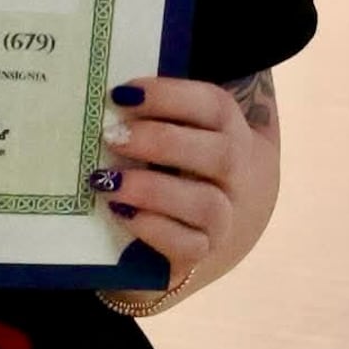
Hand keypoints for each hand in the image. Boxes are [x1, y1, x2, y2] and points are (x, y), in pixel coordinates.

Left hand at [89, 74, 280, 295]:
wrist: (195, 246)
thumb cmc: (181, 177)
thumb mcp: (186, 141)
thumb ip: (164, 115)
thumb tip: (114, 89)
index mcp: (237, 137)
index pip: (218, 106)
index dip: (171, 95)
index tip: (121, 94)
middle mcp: (241, 180)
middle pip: (221, 153)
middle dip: (162, 141)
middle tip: (111, 136)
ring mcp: (227, 223)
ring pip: (206, 204)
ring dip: (152, 189)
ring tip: (107, 180)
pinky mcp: (202, 259)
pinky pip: (188, 246)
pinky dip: (153, 228)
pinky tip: (121, 213)